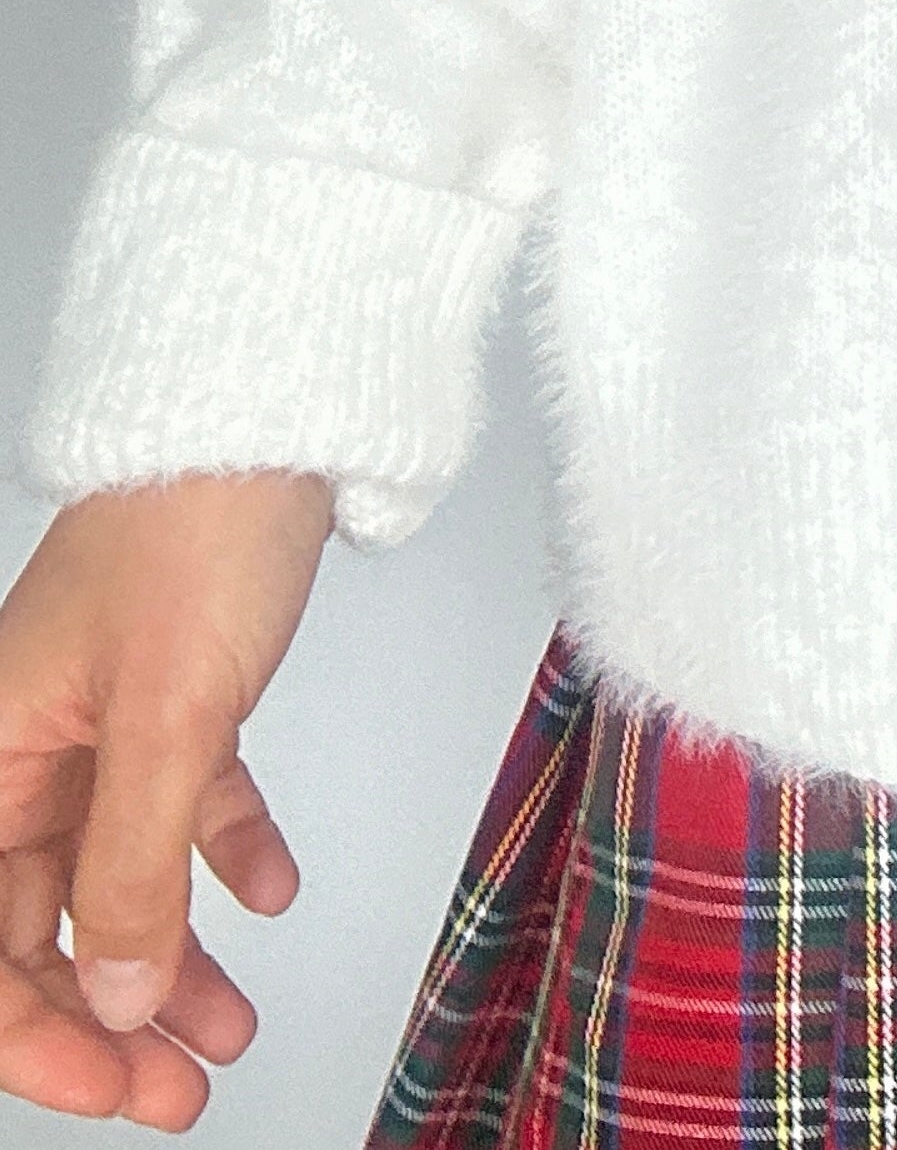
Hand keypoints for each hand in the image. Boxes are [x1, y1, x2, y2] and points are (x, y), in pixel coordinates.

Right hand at [0, 473, 330, 1126]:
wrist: (277, 409)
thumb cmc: (197, 527)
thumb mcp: (166, 716)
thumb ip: (134, 867)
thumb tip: (118, 997)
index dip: (39, 1032)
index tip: (116, 1086)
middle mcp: (26, 745)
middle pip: (43, 923)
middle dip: (108, 1017)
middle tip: (182, 1090)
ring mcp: (100, 719)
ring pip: (118, 876)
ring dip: (171, 959)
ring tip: (231, 1030)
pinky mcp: (175, 689)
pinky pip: (185, 805)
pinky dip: (223, 855)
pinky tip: (272, 895)